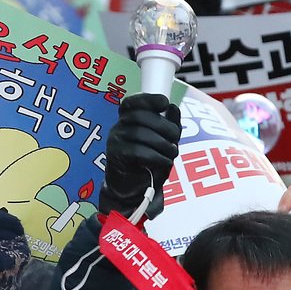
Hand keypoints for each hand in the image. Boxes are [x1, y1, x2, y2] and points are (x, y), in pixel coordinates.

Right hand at [100, 93, 181, 219]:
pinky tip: (164, 161)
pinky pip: (138, 151)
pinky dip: (156, 156)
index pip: (133, 102)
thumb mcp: (163, 141)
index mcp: (128, 120)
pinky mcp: (116, 157)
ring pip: (140, 133)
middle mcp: (119, 127)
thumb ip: (169, 124)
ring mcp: (115, 141)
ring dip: (162, 144)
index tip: (165, 103)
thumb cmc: (148, 163)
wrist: (133, 190)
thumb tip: (173, 108)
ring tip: (171, 152)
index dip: (148, 99)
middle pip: (140, 116)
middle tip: (176, 137)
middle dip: (164, 125)